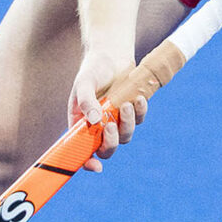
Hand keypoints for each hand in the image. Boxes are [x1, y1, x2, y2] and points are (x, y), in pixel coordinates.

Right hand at [68, 49, 147, 172]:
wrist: (111, 54)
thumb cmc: (93, 70)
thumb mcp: (84, 83)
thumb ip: (86, 101)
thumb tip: (94, 121)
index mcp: (81, 125)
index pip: (82, 151)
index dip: (87, 163)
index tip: (95, 167)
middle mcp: (98, 127)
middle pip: (107, 150)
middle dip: (112, 142)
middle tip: (111, 124)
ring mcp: (116, 120)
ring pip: (126, 136)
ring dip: (128, 123)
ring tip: (126, 103)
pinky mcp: (131, 111)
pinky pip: (139, 119)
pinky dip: (140, 112)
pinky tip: (138, 99)